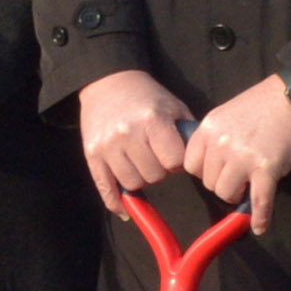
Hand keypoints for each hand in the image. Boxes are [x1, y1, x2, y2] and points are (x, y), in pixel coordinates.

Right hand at [75, 71, 192, 215]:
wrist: (108, 82)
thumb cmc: (147, 96)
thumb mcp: (173, 107)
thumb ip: (188, 134)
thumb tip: (199, 165)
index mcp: (152, 120)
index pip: (174, 161)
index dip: (177, 161)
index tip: (173, 153)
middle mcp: (128, 134)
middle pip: (154, 176)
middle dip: (159, 169)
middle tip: (155, 156)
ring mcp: (108, 146)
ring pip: (132, 184)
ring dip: (140, 179)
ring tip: (140, 162)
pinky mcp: (92, 154)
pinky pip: (106, 189)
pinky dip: (117, 202)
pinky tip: (125, 208)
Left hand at [180, 75, 290, 232]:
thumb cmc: (263, 104)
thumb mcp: (227, 114)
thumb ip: (216, 138)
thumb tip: (213, 165)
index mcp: (208, 128)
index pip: (191, 165)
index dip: (205, 171)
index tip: (219, 170)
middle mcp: (221, 144)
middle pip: (209, 183)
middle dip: (223, 183)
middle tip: (240, 176)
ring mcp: (243, 157)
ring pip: (227, 193)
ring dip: (239, 194)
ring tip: (251, 186)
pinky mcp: (267, 169)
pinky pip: (259, 201)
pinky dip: (261, 217)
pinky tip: (260, 227)